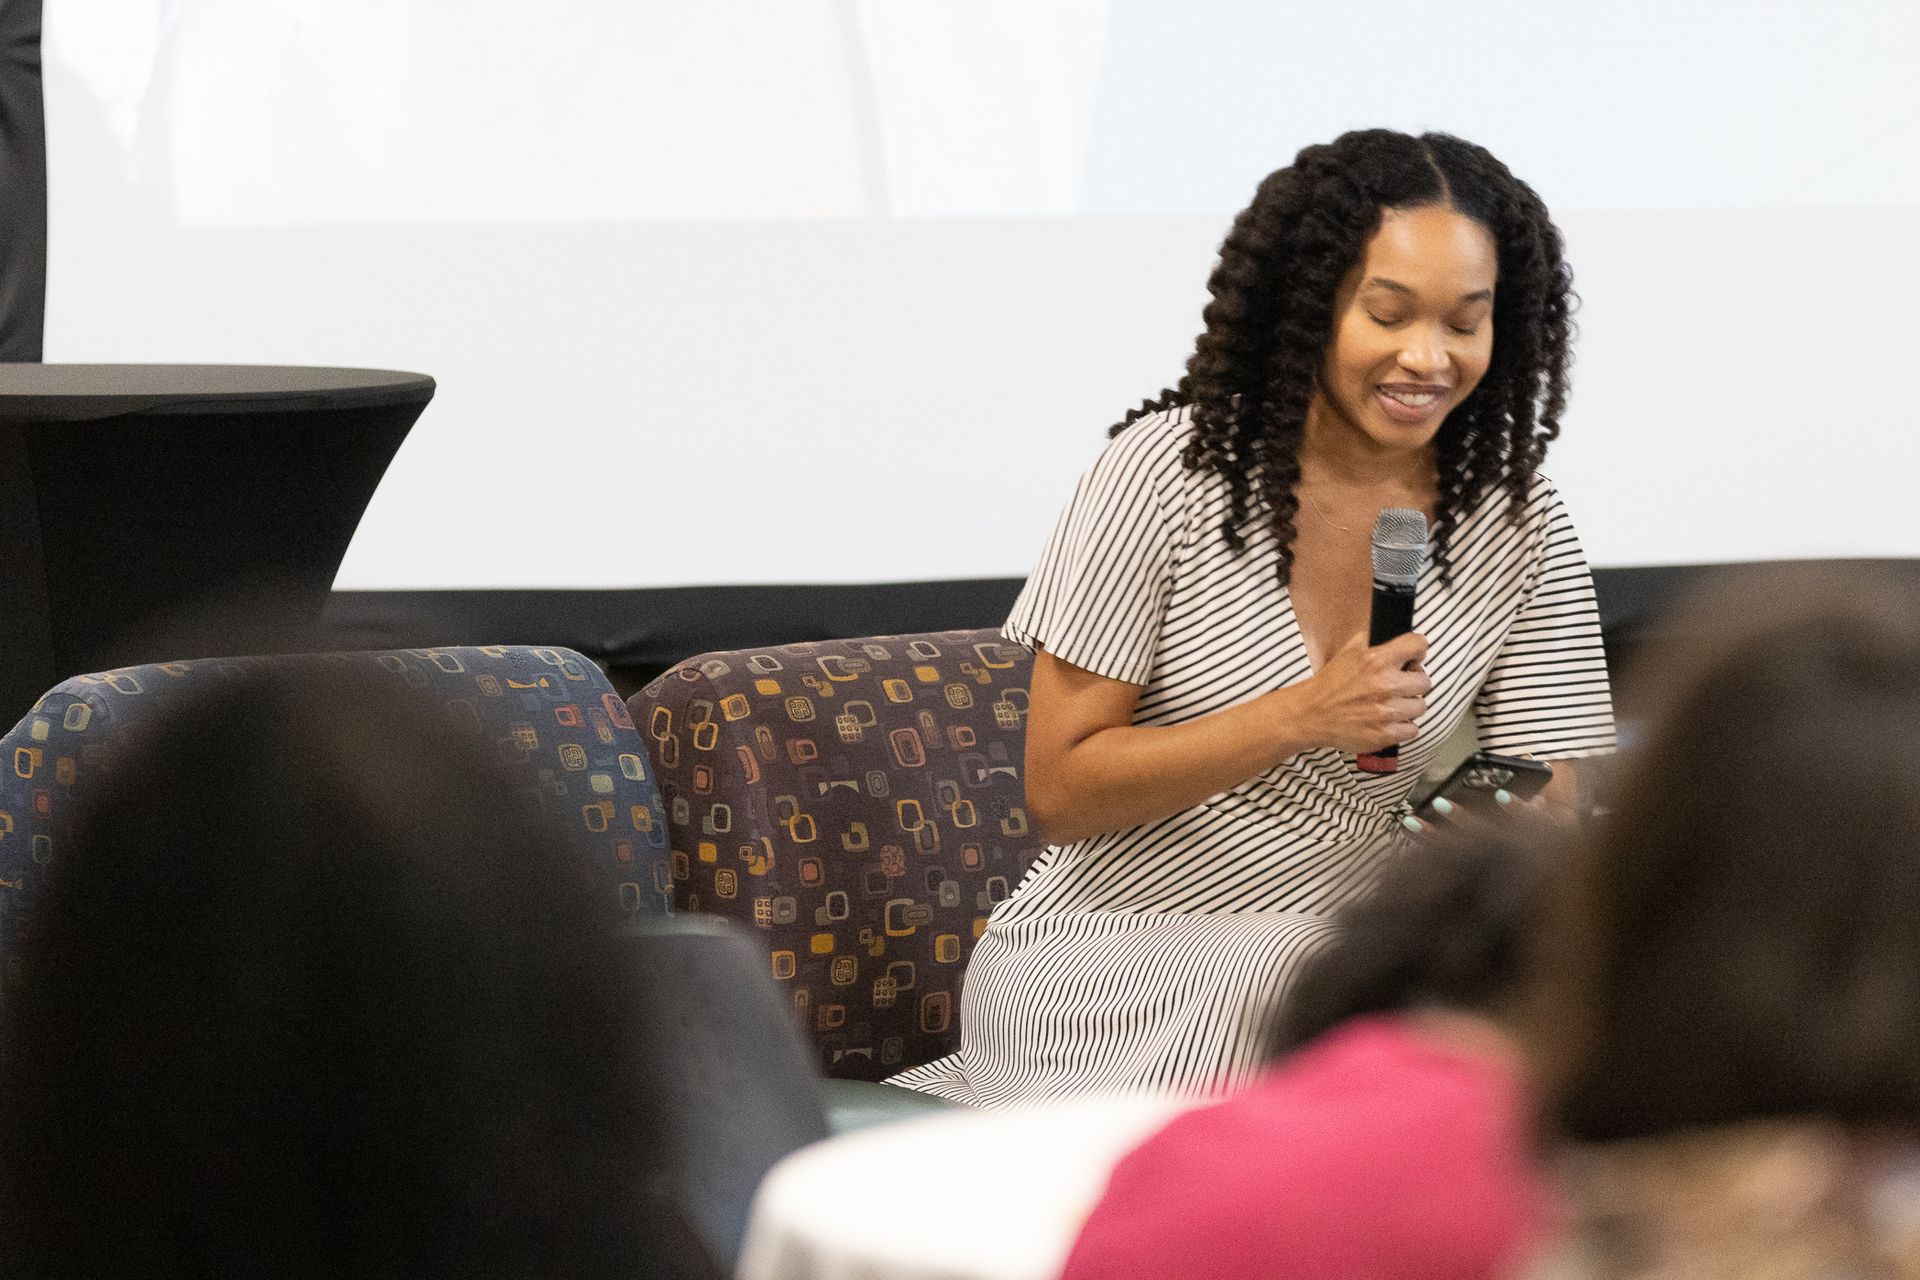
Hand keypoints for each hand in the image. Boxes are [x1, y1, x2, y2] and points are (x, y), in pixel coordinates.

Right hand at [1290, 631, 1430, 754]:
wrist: (1311, 714)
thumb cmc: (1330, 684)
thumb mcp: (1348, 652)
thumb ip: (1372, 639)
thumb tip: (1394, 635)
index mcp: (1377, 660)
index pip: (1418, 645)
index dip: (1417, 650)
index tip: (1413, 657)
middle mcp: (1385, 685)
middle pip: (1424, 681)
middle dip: (1413, 682)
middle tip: (1399, 686)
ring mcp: (1386, 712)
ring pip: (1420, 706)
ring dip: (1408, 706)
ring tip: (1392, 705)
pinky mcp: (1384, 734)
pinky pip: (1412, 729)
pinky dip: (1402, 727)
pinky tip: (1388, 721)